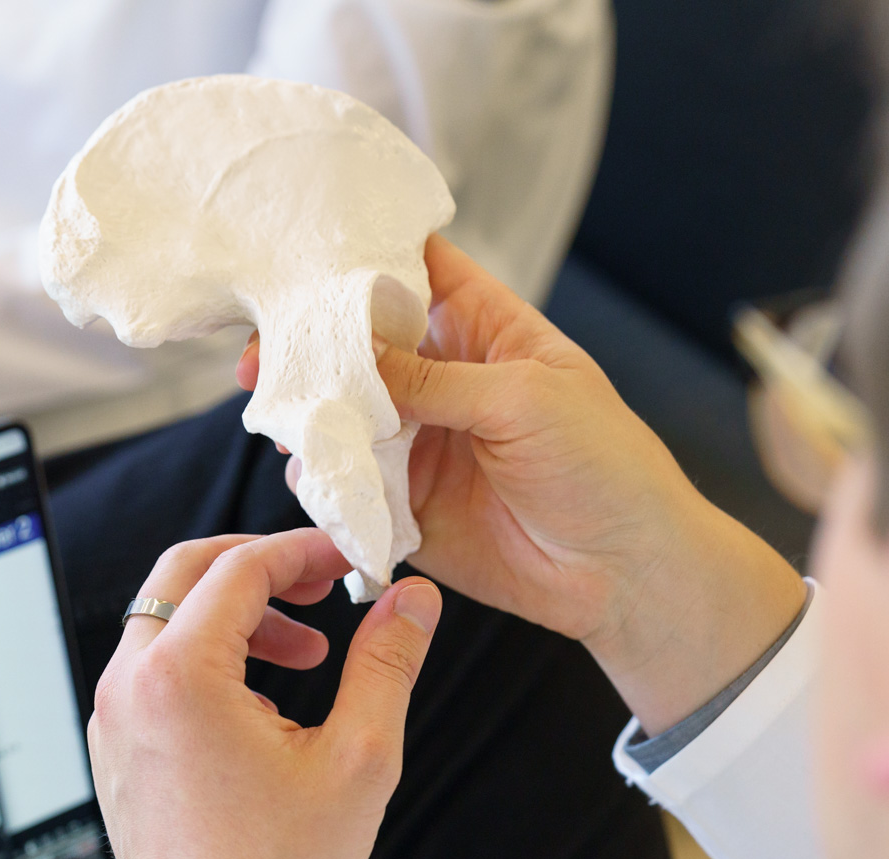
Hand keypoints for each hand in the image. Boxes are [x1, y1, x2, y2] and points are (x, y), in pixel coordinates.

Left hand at [89, 529, 441, 858]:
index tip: (349, 561)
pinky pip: (152, 672)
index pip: (239, 567)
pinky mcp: (114, 750)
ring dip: (235, 618)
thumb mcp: (359, 758)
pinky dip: (205, 661)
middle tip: (320, 586)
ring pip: (166, 622)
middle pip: (183, 574)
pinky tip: (262, 706)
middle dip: (258, 568)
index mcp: (179, 674)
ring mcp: (112, 720)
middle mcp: (128, 686)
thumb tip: (412, 601)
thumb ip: (387, 663)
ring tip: (306, 656)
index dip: (303, 551)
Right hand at [237, 237, 804, 733]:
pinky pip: (349, 485)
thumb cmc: (605, 465)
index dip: (362, 256)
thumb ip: (433, 377)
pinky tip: (310, 473)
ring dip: (309, 414)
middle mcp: (443, 380)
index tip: (303, 255)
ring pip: (342, 414)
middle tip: (263, 357)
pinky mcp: (405, 506)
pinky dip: (323, 480)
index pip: (415, 270)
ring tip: (283, 419)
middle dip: (309, 345)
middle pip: (359, 344)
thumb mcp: (524, 398)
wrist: (625, 572)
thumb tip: (352, 356)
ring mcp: (420, 443)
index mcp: (484, 330)